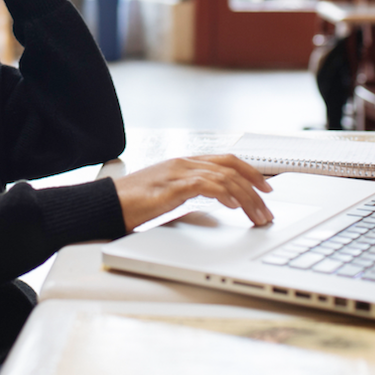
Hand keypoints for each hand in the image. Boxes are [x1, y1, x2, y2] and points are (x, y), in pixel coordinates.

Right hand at [111, 155, 273, 230]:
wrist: (106, 205)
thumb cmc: (132, 203)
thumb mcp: (168, 194)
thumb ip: (190, 192)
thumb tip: (216, 201)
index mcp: (184, 163)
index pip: (226, 159)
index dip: (250, 171)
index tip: (266, 188)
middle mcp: (183, 163)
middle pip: (230, 166)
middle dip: (255, 186)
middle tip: (268, 207)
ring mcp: (177, 173)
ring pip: (224, 177)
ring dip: (246, 197)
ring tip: (257, 215)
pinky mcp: (170, 187)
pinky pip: (205, 185)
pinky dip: (224, 193)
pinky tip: (234, 206)